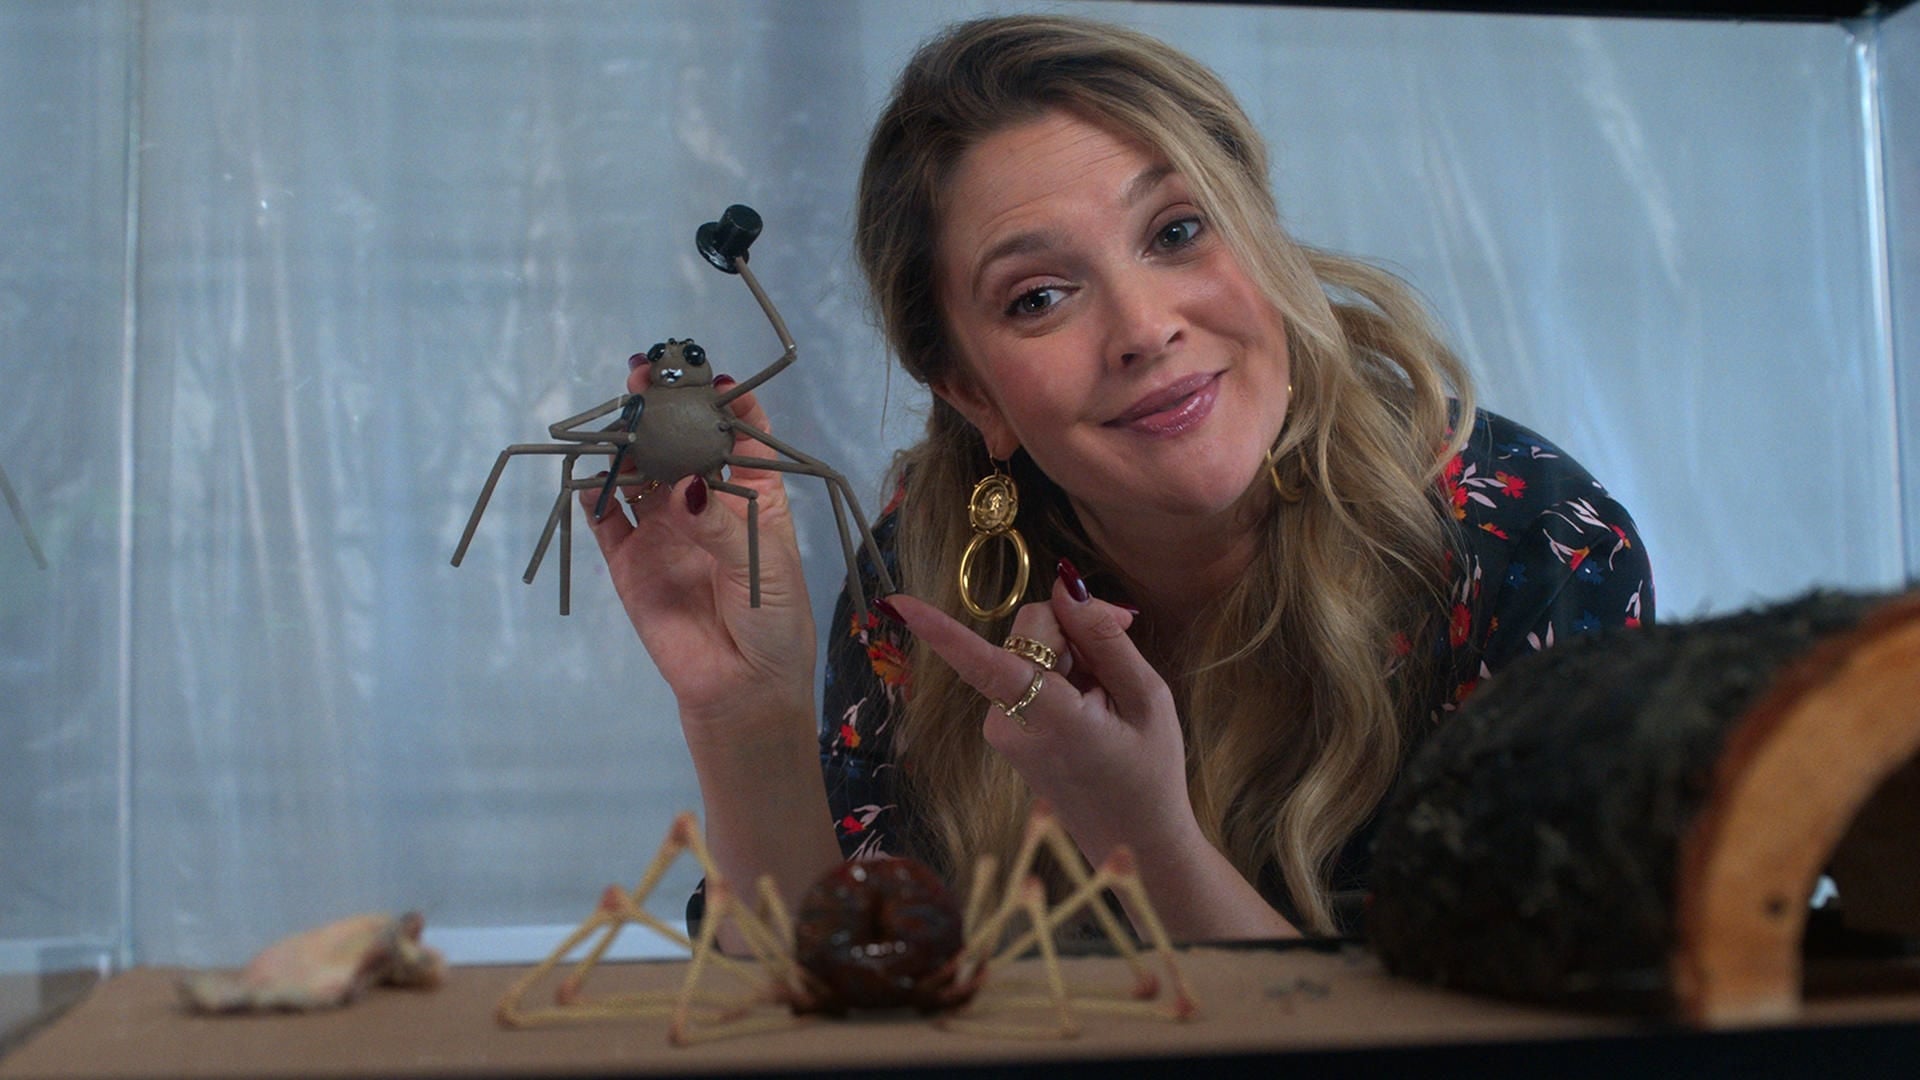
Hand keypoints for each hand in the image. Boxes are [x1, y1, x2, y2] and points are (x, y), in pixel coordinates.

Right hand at [583, 362, 816, 741]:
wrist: (742, 690)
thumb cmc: (774, 621)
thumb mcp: (761, 565)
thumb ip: (719, 525)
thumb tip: (684, 488)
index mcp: (751, 495)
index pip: (738, 434)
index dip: (724, 402)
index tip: (708, 376)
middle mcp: (703, 502)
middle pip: (678, 442)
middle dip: (664, 409)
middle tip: (645, 378)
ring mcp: (662, 528)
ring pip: (637, 470)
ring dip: (626, 441)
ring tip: (616, 415)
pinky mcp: (628, 559)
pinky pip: (603, 517)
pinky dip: (592, 491)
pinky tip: (587, 468)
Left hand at [883, 560, 1201, 868]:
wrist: (1136, 843)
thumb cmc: (1151, 773)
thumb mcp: (1147, 699)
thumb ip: (1104, 638)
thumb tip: (1066, 583)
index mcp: (1050, 720)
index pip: (985, 663)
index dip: (941, 630)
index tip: (897, 602)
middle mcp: (1010, 726)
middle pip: (1024, 636)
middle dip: (1069, 623)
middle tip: (1124, 629)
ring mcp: (1001, 732)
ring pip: (1024, 654)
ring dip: (1066, 651)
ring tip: (1108, 689)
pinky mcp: (1003, 734)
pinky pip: (1024, 678)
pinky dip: (1057, 674)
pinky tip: (1090, 700)